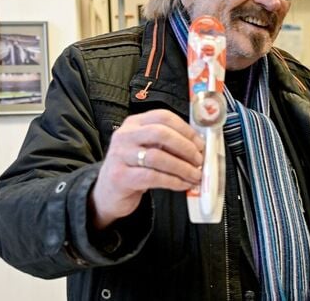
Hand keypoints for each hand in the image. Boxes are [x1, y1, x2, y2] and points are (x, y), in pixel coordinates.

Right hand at [90, 109, 204, 229]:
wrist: (108, 192)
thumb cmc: (135, 168)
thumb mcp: (148, 148)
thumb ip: (169, 144)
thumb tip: (199, 147)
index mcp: (135, 123)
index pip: (164, 117)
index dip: (186, 130)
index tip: (200, 144)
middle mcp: (125, 135)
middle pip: (161, 134)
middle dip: (185, 147)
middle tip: (199, 160)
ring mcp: (120, 155)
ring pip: (157, 157)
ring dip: (182, 167)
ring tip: (195, 175)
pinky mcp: (120, 177)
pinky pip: (152, 177)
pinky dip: (173, 181)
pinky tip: (183, 185)